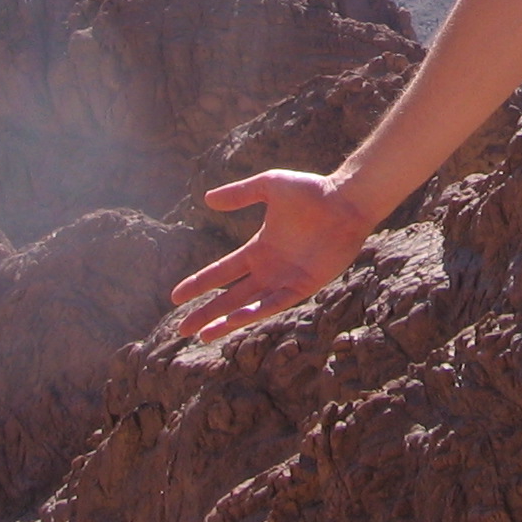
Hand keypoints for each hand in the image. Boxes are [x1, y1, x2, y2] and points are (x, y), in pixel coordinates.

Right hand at [170, 170, 373, 342]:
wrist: (346, 201)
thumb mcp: (269, 186)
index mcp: (259, 249)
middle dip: (206, 313)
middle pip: (230, 296)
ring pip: (249, 306)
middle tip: (182, 330)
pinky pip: (275, 303)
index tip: (175, 297)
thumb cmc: (312, 191)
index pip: (222, 272)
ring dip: (226, 321)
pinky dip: (254, 312)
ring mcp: (286, 279)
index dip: (199, 284)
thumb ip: (240, 193)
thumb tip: (206, 198)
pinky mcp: (304, 285)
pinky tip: (234, 320)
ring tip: (203, 335)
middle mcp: (270, 269)